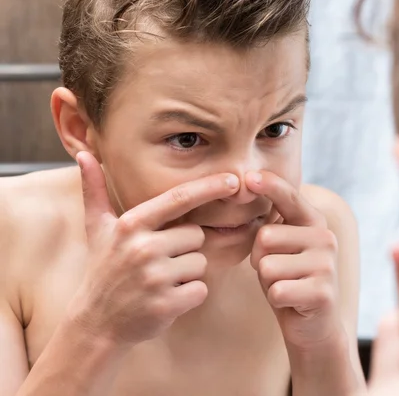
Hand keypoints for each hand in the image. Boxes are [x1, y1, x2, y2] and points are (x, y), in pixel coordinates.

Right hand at [67, 151, 239, 345]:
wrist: (96, 323)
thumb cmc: (103, 270)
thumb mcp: (97, 229)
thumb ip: (94, 191)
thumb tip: (85, 154)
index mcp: (132, 225)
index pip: (179, 199)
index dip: (209, 188)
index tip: (233, 180)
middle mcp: (143, 248)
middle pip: (197, 235)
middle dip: (186, 248)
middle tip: (159, 263)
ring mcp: (155, 277)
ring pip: (201, 263)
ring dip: (187, 274)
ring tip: (160, 281)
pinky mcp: (166, 303)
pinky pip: (201, 289)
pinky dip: (190, 296)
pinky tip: (166, 299)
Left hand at [246, 171, 343, 349]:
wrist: (313, 325)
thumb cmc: (289, 279)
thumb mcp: (281, 247)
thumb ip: (273, 224)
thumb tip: (252, 188)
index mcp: (314, 222)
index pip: (289, 197)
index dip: (269, 185)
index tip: (249, 177)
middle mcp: (325, 238)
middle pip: (265, 237)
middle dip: (259, 259)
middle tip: (277, 272)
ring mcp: (326, 265)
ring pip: (267, 266)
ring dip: (267, 281)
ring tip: (285, 286)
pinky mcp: (323, 292)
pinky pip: (277, 290)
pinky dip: (276, 299)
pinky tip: (292, 302)